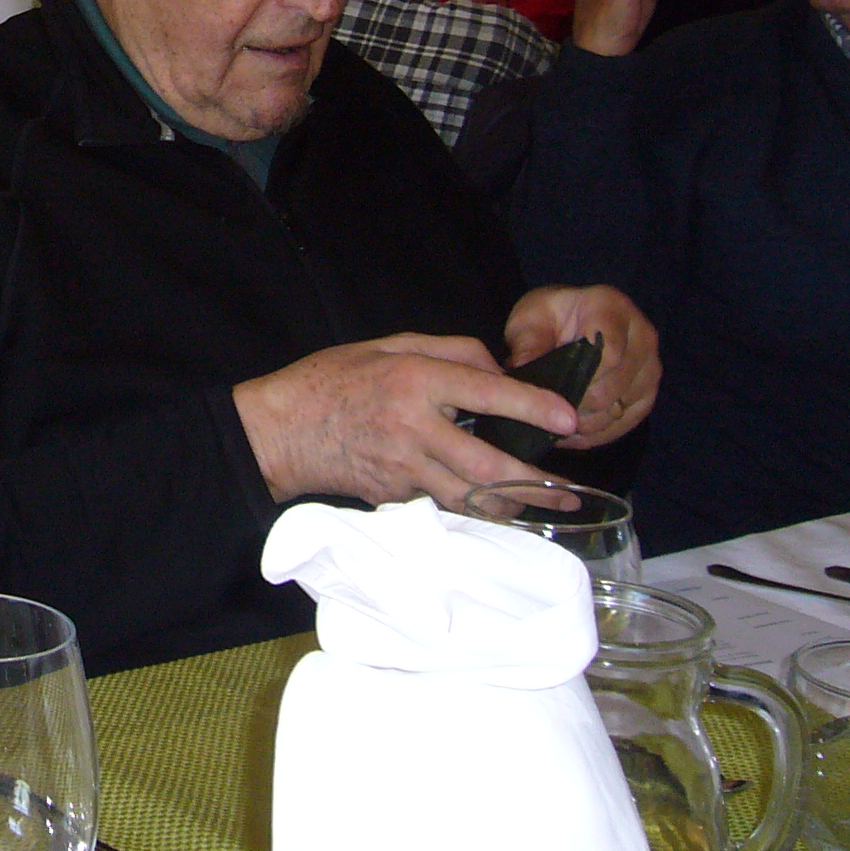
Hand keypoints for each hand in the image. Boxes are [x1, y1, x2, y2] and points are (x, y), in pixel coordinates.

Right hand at [232, 332, 583, 506]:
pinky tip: (489, 504)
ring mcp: (402, 468)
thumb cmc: (332, 379)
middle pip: (487, 465)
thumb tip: (498, 370)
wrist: (280, 431)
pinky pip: (441, 502)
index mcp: (414, 379)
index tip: (569, 419)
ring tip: (541, 504)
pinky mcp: (393, 496)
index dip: (533, 406)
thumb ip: (447, 351)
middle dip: (535, 482)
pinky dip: (468, 505)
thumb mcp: (386, 345)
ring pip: (470, 497)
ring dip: (510, 505)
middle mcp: (413, 427)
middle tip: (570, 492)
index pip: (487, 392)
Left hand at [503, 283, 658, 448]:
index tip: (550, 391)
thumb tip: (521, 370)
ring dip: (584, 423)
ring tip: (553, 422)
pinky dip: (595, 434)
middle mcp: (642, 337)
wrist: (571, 320)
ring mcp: (650, 368)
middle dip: (575, 405)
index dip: (578, 379)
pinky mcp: (648, 395)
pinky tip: (570, 432)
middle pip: (613, 388)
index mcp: (612, 309)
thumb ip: (527, 343)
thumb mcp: (529, 320)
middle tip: (545, 412)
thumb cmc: (549, 317)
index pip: (608, 354)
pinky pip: (624, 425)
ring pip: (618, 411)